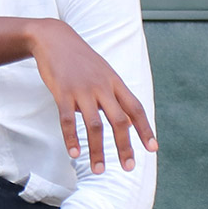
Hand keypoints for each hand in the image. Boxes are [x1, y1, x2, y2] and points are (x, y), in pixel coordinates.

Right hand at [24, 20, 156, 174]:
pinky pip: (67, 120)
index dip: (145, 129)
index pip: (135, 108)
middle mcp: (102, 87)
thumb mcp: (104, 73)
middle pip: (119, 120)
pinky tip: (74, 153)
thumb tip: (129, 123)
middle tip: (128, 168)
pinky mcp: (62, 92)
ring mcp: (82, 90)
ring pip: (94, 125)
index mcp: (114, 82)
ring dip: (97, 150)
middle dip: (125, 146)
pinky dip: (71, 138)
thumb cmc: (81, 59)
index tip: (153, 149)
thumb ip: (115, 97)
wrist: (54, 38)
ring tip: (98, 170)